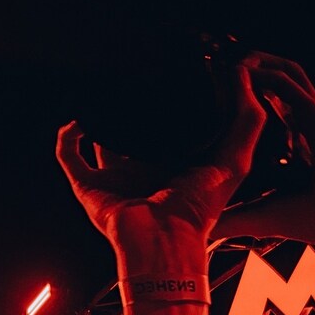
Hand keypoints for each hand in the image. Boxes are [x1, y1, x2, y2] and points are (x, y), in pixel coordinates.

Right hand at [56, 62, 264, 270]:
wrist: (165, 242)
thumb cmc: (199, 210)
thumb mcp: (236, 159)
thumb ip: (247, 118)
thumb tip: (240, 73)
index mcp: (174, 166)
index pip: (168, 128)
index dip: (168, 103)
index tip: (172, 75)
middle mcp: (142, 172)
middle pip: (131, 133)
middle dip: (129, 107)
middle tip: (132, 77)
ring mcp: (113, 180)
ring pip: (98, 140)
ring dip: (96, 117)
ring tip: (100, 91)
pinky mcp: (89, 187)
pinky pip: (69, 156)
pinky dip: (67, 136)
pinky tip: (78, 118)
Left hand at [212, 54, 314, 250]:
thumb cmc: (311, 221)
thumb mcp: (259, 217)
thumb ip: (233, 220)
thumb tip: (205, 233)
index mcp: (301, 149)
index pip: (275, 116)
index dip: (253, 102)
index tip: (228, 98)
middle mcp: (309, 129)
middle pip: (281, 89)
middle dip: (257, 74)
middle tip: (229, 68)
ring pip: (288, 77)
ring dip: (262, 65)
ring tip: (237, 60)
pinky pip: (291, 83)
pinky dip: (270, 74)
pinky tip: (247, 70)